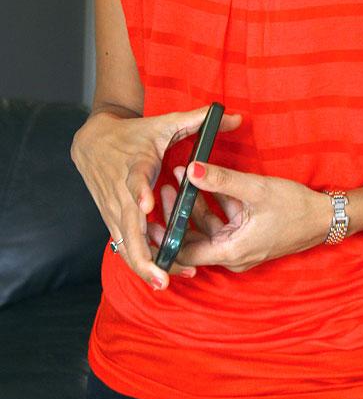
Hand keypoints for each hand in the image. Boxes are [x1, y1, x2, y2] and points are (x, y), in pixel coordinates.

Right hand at [70, 105, 241, 288]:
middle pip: (129, 229)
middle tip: (164, 278)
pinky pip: (124, 246)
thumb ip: (199, 120)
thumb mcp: (165, 123)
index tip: (148, 205)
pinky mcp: (112, 220)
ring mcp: (114, 211)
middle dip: (144, 256)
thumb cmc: (133, 134)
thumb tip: (235, 117)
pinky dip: (140, 261)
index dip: (140, 192)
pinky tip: (160, 275)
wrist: (92, 143)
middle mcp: (122, 194)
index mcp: (135, 167)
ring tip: (168, 282)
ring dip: (145, 265)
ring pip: (126, 245)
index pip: (135, 181)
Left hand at [148, 162, 333, 272]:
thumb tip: (191, 169)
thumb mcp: (256, 189)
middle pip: (193, 241)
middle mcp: (232, 256)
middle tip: (167, 186)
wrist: (325, 217)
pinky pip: (222, 225)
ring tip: (182, 176)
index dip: (167, 235)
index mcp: (231, 251)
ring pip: (207, 230)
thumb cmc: (294, 207)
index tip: (153, 213)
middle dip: (178, 214)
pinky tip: (208, 183)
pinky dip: (213, 206)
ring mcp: (240, 248)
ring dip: (195, 206)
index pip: (185, 252)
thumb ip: (221, 180)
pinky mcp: (247, 238)